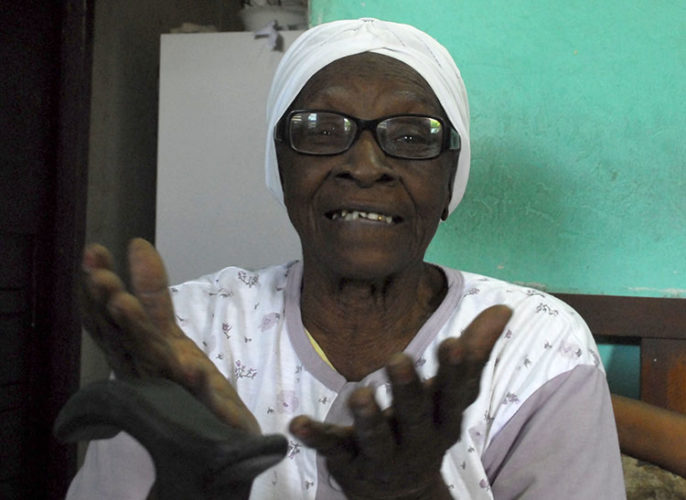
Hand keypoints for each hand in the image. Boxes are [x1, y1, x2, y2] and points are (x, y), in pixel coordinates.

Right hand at [80, 238, 259, 433]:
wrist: (215, 429)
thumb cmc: (181, 378)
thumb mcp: (164, 329)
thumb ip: (151, 290)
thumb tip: (136, 242)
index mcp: (134, 350)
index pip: (109, 319)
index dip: (97, 289)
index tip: (92, 252)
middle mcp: (145, 369)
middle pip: (124, 337)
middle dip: (109, 307)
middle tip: (100, 279)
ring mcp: (172, 389)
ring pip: (151, 360)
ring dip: (137, 332)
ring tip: (124, 304)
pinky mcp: (203, 406)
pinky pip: (199, 395)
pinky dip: (195, 383)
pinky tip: (192, 367)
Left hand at [289, 305, 511, 499]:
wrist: (400, 491)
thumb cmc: (427, 424)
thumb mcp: (451, 393)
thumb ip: (474, 350)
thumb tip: (504, 307)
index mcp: (443, 419)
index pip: (454, 396)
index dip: (455, 372)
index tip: (453, 343)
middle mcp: (416, 440)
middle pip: (414, 416)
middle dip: (408, 391)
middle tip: (398, 360)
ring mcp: (382, 455)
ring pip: (375, 438)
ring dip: (368, 418)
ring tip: (359, 394)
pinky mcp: (349, 462)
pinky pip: (332, 449)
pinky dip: (316, 437)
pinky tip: (298, 423)